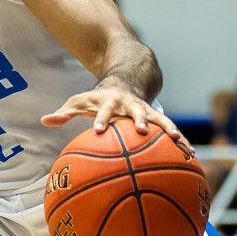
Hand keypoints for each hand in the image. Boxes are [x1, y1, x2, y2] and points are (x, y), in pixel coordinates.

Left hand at [41, 87, 180, 137]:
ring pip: (160, 119)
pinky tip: (192, 155)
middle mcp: (130, 106)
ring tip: (178, 141)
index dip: (101, 120)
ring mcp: (146, 111)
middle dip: (138, 120)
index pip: (104, 111)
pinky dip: (181, 141)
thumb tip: (44, 120)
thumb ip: (63, 113)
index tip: (97, 131)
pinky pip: (171, 130)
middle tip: (141, 130)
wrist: (126, 80)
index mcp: (110, 103)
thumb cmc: (97, 99)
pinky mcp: (158, 118)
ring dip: (168, 128)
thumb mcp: (79, 102)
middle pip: (135, 112)